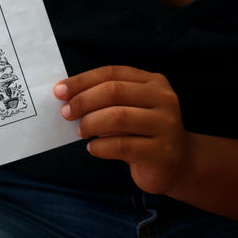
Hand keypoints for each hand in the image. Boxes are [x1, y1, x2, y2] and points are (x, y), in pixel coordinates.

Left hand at [55, 66, 191, 194]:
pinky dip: (99, 147)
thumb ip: (105, 98)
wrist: (178, 164)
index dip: (82, 80)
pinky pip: (121, 146)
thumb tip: (66, 96)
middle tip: (66, 113)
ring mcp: (166, 126)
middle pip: (114, 92)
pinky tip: (93, 148)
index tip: (59, 91)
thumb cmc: (142, 132)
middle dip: (83, 101)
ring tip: (81, 131)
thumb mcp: (129, 108)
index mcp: (153, 82)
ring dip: (91, 124)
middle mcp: (164, 100)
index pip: (112, 73)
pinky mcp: (161, 153)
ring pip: (118, 117)